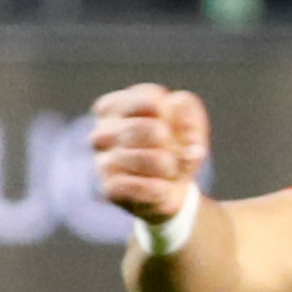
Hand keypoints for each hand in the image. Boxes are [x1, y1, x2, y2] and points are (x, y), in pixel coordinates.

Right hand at [88, 84, 212, 231]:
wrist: (167, 192)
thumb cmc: (174, 150)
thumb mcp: (188, 125)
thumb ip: (188, 112)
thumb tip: (181, 121)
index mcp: (114, 107)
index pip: (151, 98)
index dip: (175, 116)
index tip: (176, 128)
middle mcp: (102, 132)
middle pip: (152, 129)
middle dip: (176, 145)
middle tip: (177, 155)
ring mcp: (102, 161)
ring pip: (154, 159)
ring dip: (172, 168)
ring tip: (169, 172)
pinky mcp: (109, 188)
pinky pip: (144, 186)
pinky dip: (161, 189)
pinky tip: (160, 189)